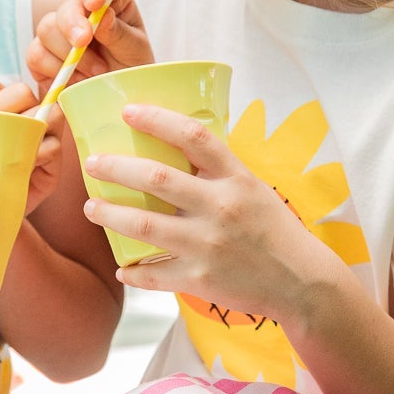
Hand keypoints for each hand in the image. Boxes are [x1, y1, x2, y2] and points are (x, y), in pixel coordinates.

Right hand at [28, 0, 153, 92]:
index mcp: (110, 4)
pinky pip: (35, 55)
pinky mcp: (42, 57)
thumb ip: (120, 33)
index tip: (96, 2)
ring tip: (95, 73)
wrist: (115, 103)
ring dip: (68, 54)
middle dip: (73, 24)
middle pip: (65, 6)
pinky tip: (75, 81)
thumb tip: (103, 16)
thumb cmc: (131, 72)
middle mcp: (82, 14)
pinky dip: (54, 69)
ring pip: (46, 28)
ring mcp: (59, 34)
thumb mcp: (135, 52)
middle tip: (83, 42)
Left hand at [82, 103, 341, 323]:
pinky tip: (121, 267)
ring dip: (111, 215)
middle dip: (117, 168)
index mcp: (236, 178)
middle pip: (157, 178)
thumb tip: (173, 144)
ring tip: (92, 208)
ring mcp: (208, 245)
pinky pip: (154, 274)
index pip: (193, 136)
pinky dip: (132, 271)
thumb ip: (216, 171)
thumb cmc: (273, 229)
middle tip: (93, 163)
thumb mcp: (252, 188)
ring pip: (144, 225)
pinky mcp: (199, 279)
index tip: (127, 111)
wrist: (301, 282)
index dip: (157, 119)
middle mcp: (221, 207)